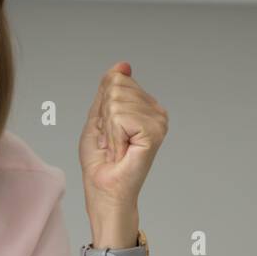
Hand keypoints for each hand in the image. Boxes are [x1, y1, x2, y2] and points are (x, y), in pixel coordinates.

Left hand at [79, 61, 167, 225]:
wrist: (104, 190)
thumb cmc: (101, 162)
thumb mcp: (98, 118)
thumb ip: (108, 90)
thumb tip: (122, 65)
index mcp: (145, 106)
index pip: (116, 80)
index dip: (102, 108)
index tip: (108, 132)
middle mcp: (156, 111)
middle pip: (116, 87)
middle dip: (104, 117)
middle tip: (111, 141)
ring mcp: (158, 121)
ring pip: (116, 102)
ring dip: (108, 130)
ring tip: (116, 148)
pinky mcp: (154, 132)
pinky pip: (120, 117)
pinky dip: (113, 137)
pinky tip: (121, 152)